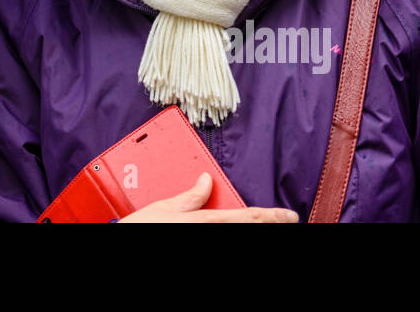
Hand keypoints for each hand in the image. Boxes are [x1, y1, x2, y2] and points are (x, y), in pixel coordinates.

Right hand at [117, 174, 298, 222]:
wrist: (128, 240)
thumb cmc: (143, 228)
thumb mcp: (165, 208)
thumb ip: (190, 196)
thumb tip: (206, 179)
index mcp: (205, 221)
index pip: (248, 218)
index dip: (273, 216)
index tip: (291, 216)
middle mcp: (209, 233)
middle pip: (249, 229)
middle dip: (270, 224)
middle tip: (286, 220)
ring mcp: (203, 238)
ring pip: (239, 236)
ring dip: (256, 230)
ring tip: (269, 223)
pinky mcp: (197, 240)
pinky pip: (225, 240)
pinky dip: (237, 231)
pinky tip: (243, 227)